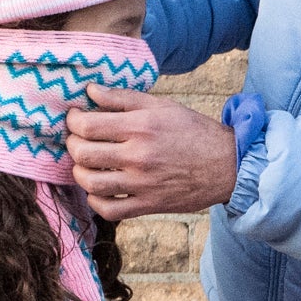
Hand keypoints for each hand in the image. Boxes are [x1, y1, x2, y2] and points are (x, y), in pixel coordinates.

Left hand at [64, 87, 237, 219]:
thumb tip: (91, 91)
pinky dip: (95, 201)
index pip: (87, 125)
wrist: (228, 165)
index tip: (76, 117)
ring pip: (90, 183)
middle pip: (82, 153)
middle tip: (78, 139)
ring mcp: (143, 184)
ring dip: (80, 173)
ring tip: (86, 165)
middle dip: (72, 144)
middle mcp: (139, 156)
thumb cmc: (195, 131)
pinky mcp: (149, 205)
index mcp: (141, 127)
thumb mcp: (163, 106)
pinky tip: (98, 190)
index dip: (73, 120)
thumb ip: (124, 98)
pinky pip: (109, 210)